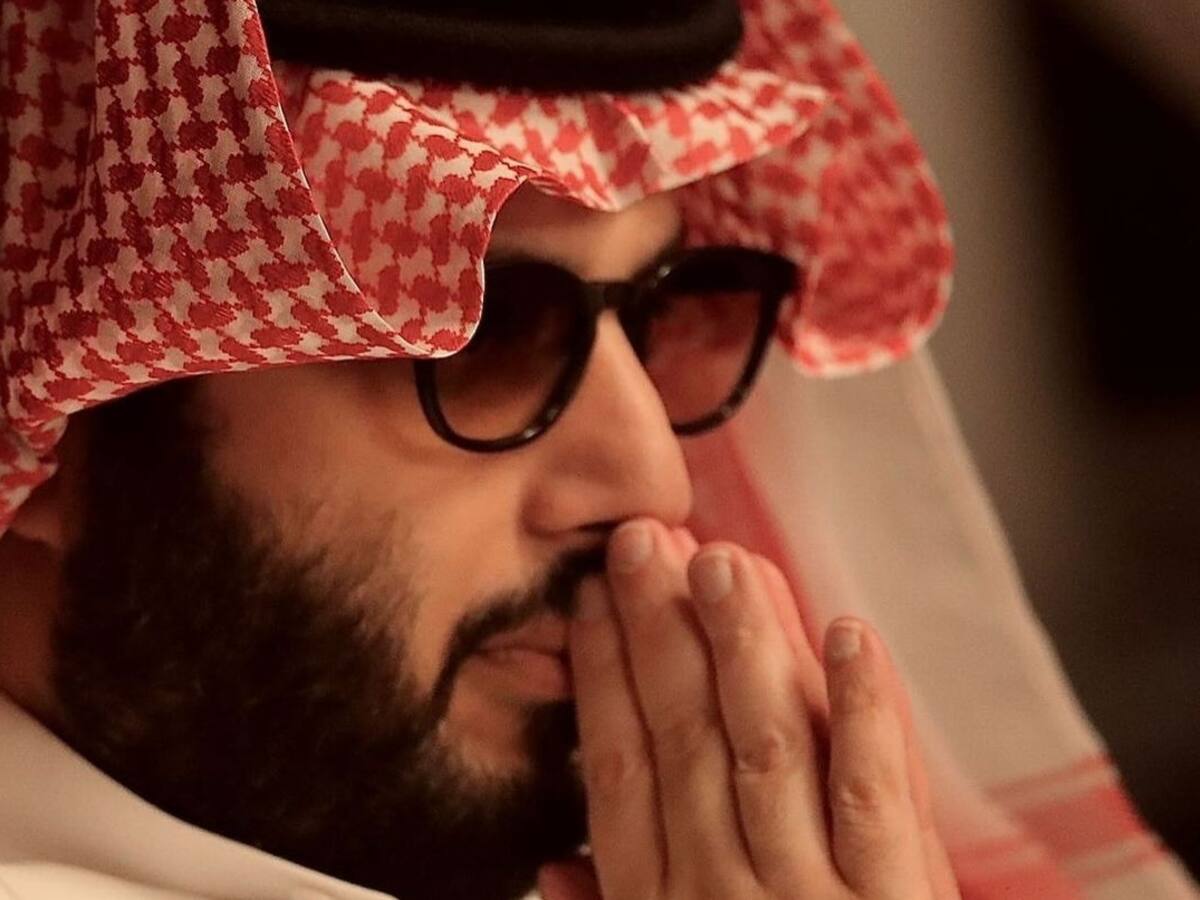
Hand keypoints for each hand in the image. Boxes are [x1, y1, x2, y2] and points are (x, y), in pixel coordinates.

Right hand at [539, 518, 960, 899]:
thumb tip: (554, 866)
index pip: (619, 771)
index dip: (603, 678)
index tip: (594, 603)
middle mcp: (722, 891)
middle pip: (682, 738)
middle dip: (658, 633)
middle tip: (643, 544)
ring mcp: (809, 897)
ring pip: (765, 747)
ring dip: (740, 647)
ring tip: (719, 563)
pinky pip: (875, 796)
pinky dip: (862, 711)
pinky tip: (846, 634)